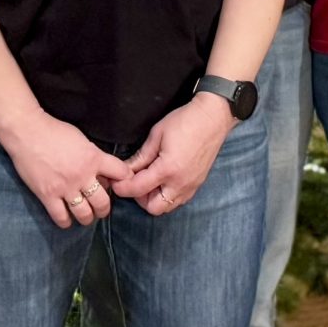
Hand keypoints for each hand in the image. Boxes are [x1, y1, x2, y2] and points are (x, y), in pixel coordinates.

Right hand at [1, 112, 132, 228]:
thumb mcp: (81, 139)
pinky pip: (61, 217)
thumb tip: (103, 175)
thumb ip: (94, 156)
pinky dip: (66, 222)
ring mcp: (65, 187)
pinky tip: (67, 219)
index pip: (121, 173)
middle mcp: (82, 175)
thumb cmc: (54, 131)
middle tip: (101, 209)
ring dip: (88, 218)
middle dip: (105, 209)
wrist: (27, 131)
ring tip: (86, 217)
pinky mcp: (47, 195)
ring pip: (84, 214)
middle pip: (103, 202)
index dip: (125, 180)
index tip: (123, 184)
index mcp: (93, 158)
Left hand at [114, 93, 233, 215]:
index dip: (122, 187)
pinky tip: (164, 179)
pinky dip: (167, 195)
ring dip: (154, 198)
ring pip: (167, 207)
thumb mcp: (156, 135)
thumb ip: (140, 157)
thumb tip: (125, 170)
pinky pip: (179, 200)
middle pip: (153, 208)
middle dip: (140, 198)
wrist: (212, 118)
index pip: (138, 189)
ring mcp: (191, 186)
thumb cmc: (184, 121)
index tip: (115, 182)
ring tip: (150, 179)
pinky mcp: (197, 184)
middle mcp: (180, 183)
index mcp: (167, 169)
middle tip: (135, 180)